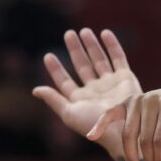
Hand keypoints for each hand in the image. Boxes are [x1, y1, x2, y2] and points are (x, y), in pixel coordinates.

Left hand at [33, 28, 141, 158]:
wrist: (123, 128)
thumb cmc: (94, 124)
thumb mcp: (69, 113)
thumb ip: (53, 100)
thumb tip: (35, 90)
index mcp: (80, 100)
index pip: (65, 81)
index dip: (56, 69)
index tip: (48, 56)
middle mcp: (95, 90)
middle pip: (82, 66)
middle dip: (75, 50)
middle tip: (68, 33)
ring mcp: (111, 83)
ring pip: (99, 59)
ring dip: (92, 45)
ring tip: (84, 31)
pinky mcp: (125, 78)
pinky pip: (118, 58)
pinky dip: (113, 45)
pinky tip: (105, 33)